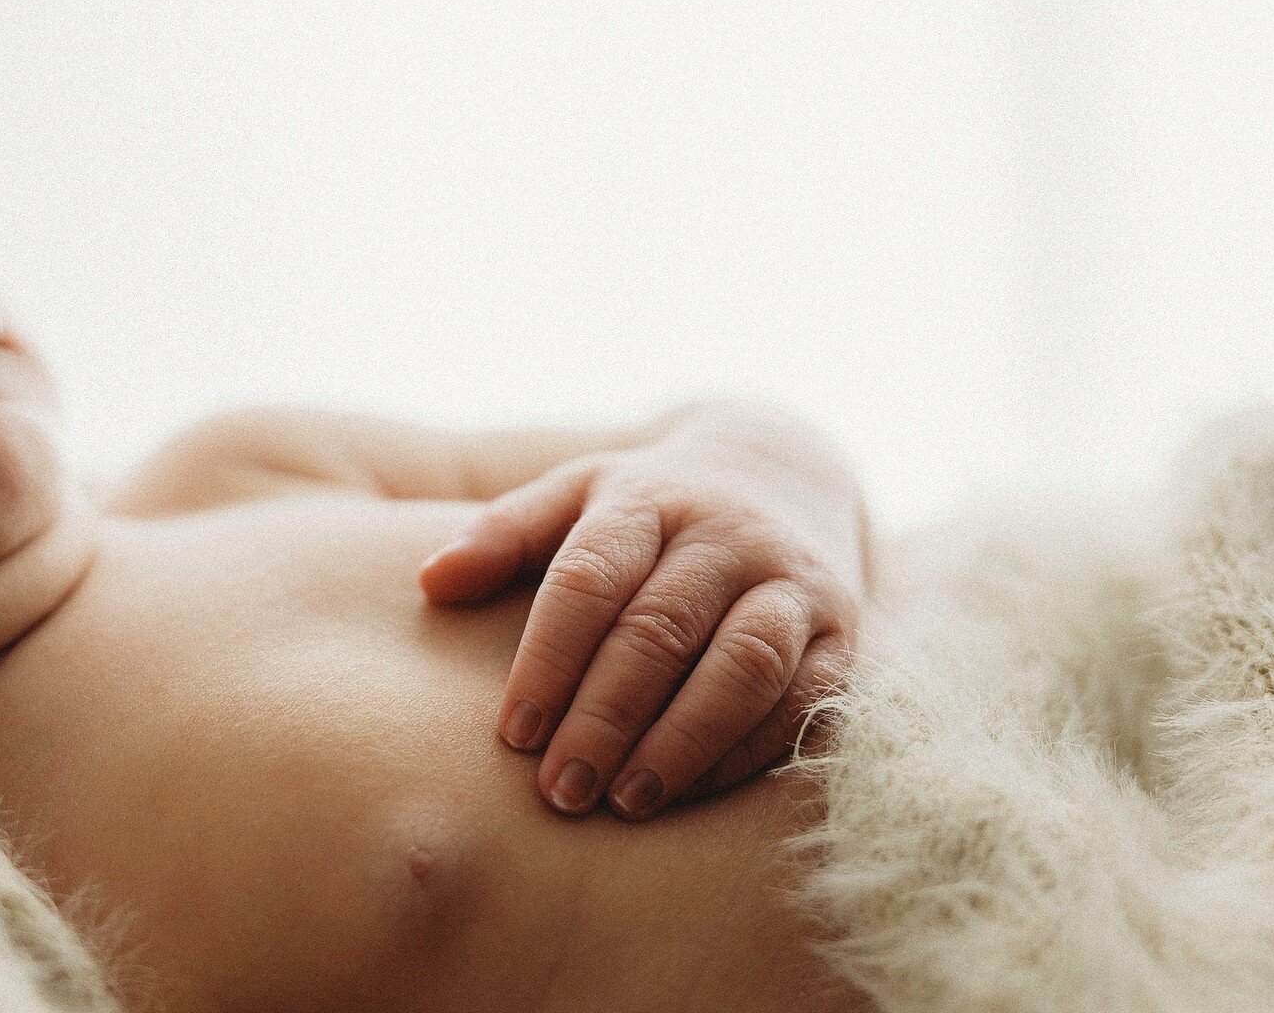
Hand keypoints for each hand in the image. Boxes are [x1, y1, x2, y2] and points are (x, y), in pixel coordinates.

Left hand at [418, 401, 866, 819]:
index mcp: (647, 497)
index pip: (591, 575)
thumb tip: (430, 582)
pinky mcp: (843, 626)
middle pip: (661, 626)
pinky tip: (693, 792)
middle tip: (558, 790)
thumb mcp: (581, 492)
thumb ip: (507, 533)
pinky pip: (806, 696)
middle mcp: (725, 532)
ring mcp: (791, 578)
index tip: (512, 733)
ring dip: (684, 739)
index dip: (549, 657)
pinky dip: (750, 750)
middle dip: (606, 715)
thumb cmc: (653, 505)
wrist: (785, 471)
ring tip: (627, 802)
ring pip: (744, 662)